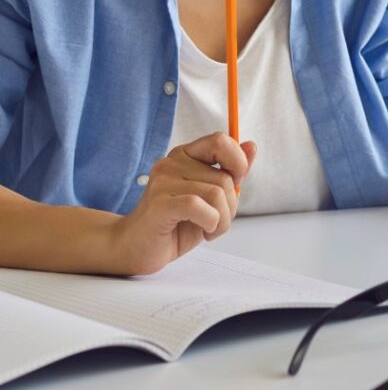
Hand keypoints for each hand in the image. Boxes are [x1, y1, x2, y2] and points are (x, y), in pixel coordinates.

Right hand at [110, 132, 256, 275]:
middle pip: (224, 177)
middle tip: (218, 221)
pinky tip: (204, 231)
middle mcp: (172, 162)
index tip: (235, 184)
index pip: (221, 140)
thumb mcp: (210, 197)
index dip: (238, 162)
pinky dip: (211, 222)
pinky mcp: (159, 203)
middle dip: (231, 205)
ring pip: (216, 193)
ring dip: (222, 219)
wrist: (134, 249)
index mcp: (185, 155)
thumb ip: (231, 172)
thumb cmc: (175, 223)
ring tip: (210, 229)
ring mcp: (163, 182)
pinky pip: (199, 206)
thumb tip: (251, 146)